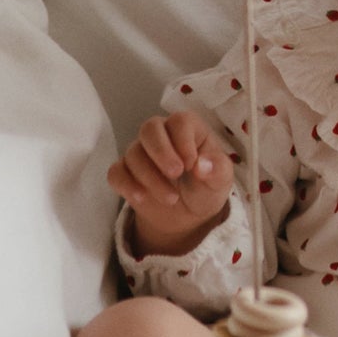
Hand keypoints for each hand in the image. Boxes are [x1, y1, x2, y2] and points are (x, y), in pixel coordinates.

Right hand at [107, 110, 234, 254]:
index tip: (192, 164)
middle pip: (150, 128)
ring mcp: (140, 153)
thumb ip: (217, 169)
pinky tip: (143, 198)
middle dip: (161, 152)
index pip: (179, 122)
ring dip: (151, 178)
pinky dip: (127, 185)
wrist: (189, 214)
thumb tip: (202, 165)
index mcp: (188, 129)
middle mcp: (161, 135)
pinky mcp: (125, 172)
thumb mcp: (221, 180)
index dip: (183, 141)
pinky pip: (116, 172)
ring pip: (133, 154)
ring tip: (172, 199)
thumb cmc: (206, 186)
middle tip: (176, 174)